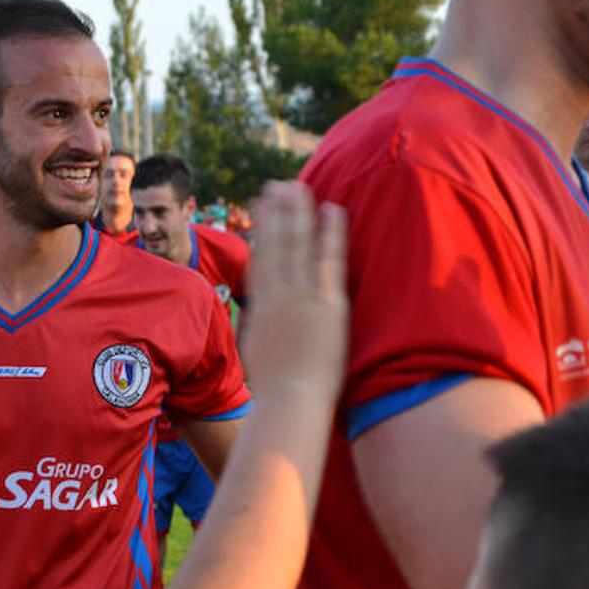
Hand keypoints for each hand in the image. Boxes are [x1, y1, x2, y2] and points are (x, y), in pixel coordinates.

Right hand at [241, 182, 347, 397]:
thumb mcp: (256, 352)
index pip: (262, 258)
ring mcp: (300, 296)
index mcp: (260, 307)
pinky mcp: (326, 303)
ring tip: (301, 186)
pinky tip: (333, 209)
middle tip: (280, 185)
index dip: (263, 229)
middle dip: (278, 211)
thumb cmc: (275, 390)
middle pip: (276, 242)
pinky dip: (329, 232)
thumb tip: (260, 318)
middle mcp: (277, 295)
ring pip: (298, 243)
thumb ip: (259, 328)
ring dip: (299, 211)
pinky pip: (328, 258)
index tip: (263, 207)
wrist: (289, 403)